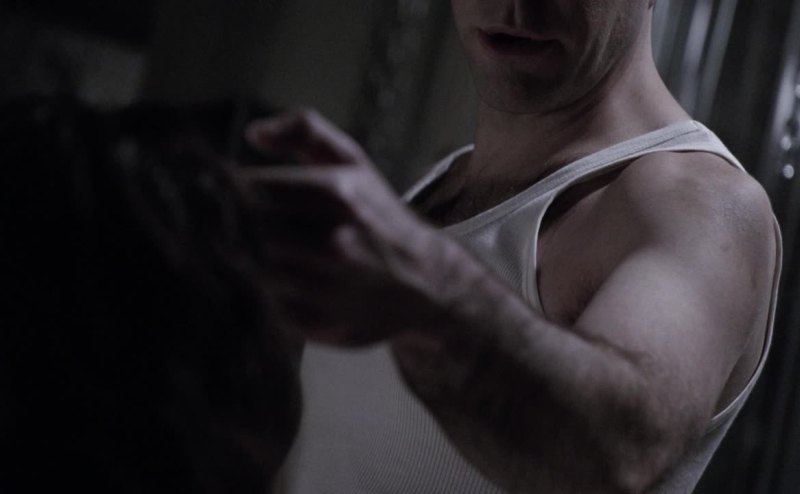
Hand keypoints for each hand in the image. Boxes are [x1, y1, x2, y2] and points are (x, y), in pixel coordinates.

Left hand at [241, 109, 448, 345]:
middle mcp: (334, 243)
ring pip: (253, 268)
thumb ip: (305, 131)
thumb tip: (253, 133)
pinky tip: (289, 280)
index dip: (227, 190)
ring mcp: (328, 288)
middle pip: (245, 231)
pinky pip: (269, 303)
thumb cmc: (378, 217)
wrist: (427, 283)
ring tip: (272, 248)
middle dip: (236, 224)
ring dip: (251, 258)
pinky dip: (269, 291)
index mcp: (338, 195)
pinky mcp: (320, 323)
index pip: (248, 190)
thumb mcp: (353, 162)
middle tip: (241, 222)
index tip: (224, 191)